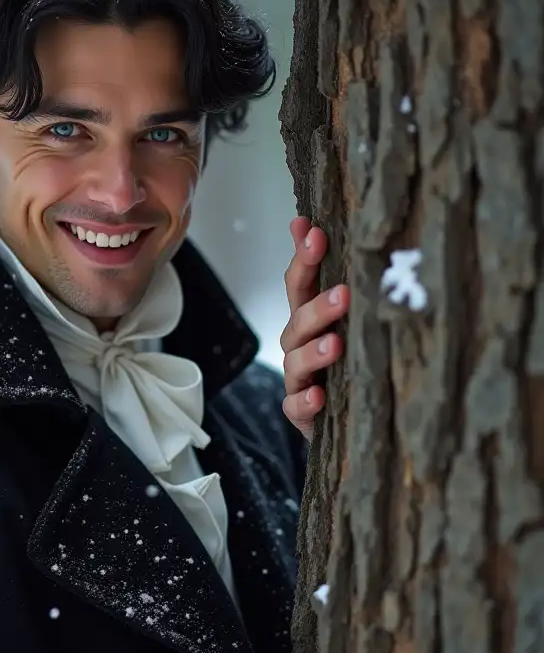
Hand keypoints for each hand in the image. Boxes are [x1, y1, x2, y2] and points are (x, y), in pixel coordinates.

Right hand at [280, 217, 348, 441]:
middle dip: (318, 305)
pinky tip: (320, 395)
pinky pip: (295, 405)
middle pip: (298, 319)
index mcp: (309, 318)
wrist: (351, 419)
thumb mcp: (354, 322)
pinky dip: (305, 400)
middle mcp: (299, 344)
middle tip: (344, 294)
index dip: (303, 258)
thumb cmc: (351, 363)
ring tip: (335, 345)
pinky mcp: (300, 411)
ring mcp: (297, 378)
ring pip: (296, 360)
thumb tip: (356, 237)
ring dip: (313, 352)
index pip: (300, 283)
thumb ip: (353, 284)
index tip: (313, 232)